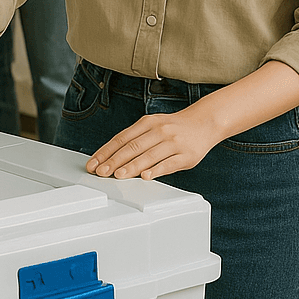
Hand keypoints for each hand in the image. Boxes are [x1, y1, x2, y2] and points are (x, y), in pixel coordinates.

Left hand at [86, 110, 219, 179]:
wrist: (204, 122)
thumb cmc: (173, 127)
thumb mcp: (153, 125)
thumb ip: (135, 139)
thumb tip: (111, 156)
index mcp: (147, 122)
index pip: (121, 138)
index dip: (106, 151)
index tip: (93, 163)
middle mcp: (159, 131)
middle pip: (133, 147)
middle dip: (114, 160)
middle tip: (101, 171)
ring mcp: (173, 143)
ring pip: (148, 156)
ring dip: (132, 166)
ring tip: (118, 175)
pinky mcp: (186, 156)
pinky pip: (169, 164)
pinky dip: (156, 170)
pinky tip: (146, 176)